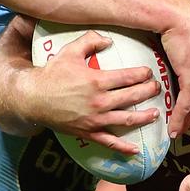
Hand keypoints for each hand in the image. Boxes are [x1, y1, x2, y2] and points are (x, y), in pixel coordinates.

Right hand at [31, 30, 163, 154]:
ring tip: (156, 113)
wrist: (32, 98)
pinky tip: (135, 150)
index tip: (149, 72)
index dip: (143, 74)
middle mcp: (100, 101)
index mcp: (97, 81)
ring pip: (127, 119)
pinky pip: (109, 142)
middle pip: (132, 97)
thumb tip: (109, 40)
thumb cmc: (52, 74)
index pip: (129, 77)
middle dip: (149, 92)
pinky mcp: (88, 132)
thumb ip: (90, 40)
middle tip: (157, 88)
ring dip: (144, 117)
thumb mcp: (70, 51)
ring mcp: (95, 120)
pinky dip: (123, 147)